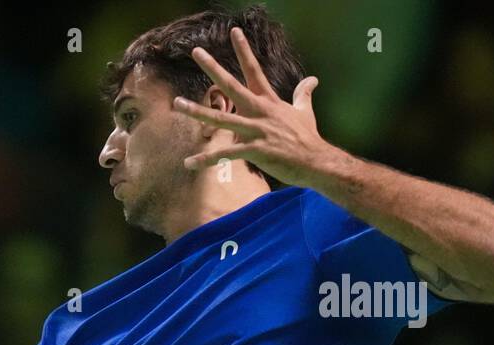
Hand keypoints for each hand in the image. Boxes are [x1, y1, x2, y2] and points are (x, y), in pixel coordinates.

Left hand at [172, 26, 339, 186]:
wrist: (316, 161)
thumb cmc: (308, 138)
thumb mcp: (305, 112)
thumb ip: (303, 95)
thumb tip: (312, 80)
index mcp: (268, 101)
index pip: (254, 70)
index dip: (244, 51)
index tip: (234, 32)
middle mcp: (260, 111)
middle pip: (232, 85)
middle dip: (213, 68)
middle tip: (196, 52)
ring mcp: (256, 130)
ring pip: (221, 119)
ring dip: (197, 112)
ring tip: (177, 103)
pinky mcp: (255, 151)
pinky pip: (225, 155)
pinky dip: (206, 160)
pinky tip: (188, 163)